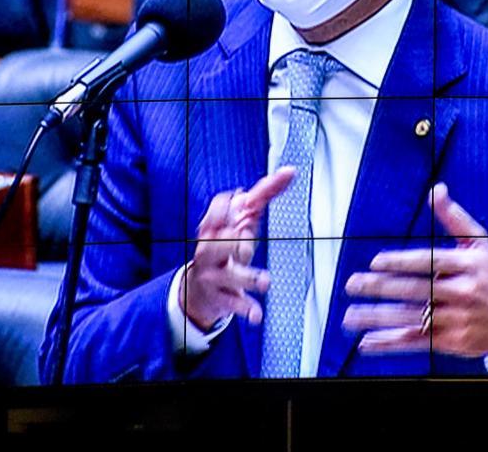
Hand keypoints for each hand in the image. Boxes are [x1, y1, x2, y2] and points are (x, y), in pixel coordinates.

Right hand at [180, 167, 294, 331]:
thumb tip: (290, 172)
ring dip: (249, 277)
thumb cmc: (225, 248)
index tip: (245, 200)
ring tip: (265, 281)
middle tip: (247, 245)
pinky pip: (234, 302)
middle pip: (224, 242)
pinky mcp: (220, 297)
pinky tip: (257, 315)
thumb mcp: (239, 222)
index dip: (229, 205)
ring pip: (231, 273)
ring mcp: (213, 274)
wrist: (197, 291)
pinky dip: (246, 309)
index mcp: (215, 227)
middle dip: (240, 243)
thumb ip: (262, 197)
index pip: (218, 210)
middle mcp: (209, 249)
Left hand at [342, 183, 487, 368]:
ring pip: (410, 318)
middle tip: (353, 284)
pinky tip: (368, 341)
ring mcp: (456, 320)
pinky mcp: (450, 342)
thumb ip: (454, 217)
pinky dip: (390, 342)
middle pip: (415, 290)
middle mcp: (463, 293)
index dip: (401, 262)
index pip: (430, 262)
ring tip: (350, 315)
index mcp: (468, 265)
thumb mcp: (480, 243)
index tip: (376, 261)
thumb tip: (436, 190)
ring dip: (377, 317)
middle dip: (380, 287)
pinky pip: (415, 342)